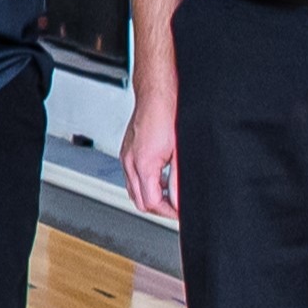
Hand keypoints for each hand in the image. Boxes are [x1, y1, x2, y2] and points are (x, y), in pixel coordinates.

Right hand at [120, 89, 177, 219]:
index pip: (151, 203)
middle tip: (176, 209)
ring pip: (133, 190)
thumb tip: (179, 201)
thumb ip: (178, 180)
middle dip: (158, 209)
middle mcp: (130, 162)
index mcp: (142, 164)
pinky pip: (131, 176)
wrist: (157, 94)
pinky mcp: (127, 150)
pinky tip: (160, 178)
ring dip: (150, 196)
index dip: (168, 212)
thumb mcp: (180, 152)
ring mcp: (126, 156)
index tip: (180, 213)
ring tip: (169, 196)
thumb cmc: (168, 115)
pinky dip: (145, 183)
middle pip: (139, 201)